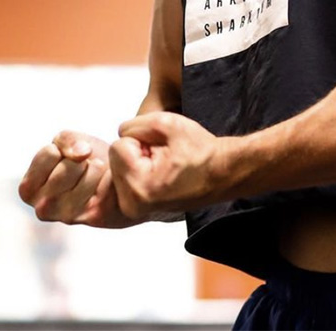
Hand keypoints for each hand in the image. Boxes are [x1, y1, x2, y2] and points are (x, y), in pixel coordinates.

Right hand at [17, 130, 138, 227]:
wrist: (112, 179)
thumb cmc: (83, 159)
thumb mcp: (67, 142)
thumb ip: (66, 140)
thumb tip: (82, 153)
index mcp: (27, 189)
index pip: (50, 153)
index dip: (64, 150)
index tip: (66, 159)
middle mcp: (42, 208)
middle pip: (68, 167)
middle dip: (80, 160)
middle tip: (83, 168)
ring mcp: (66, 216)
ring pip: (87, 176)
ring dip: (96, 168)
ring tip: (94, 174)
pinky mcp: (91, 217)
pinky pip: (104, 186)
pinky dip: (108, 177)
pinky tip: (105, 183)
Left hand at [109, 112, 230, 219]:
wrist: (221, 173)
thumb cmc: (200, 151)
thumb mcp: (167, 123)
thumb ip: (134, 125)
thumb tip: (120, 134)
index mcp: (140, 186)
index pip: (117, 147)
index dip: (140, 140)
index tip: (162, 149)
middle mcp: (132, 205)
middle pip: (115, 160)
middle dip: (136, 153)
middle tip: (163, 158)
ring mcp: (133, 211)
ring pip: (117, 169)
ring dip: (136, 162)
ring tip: (162, 166)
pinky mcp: (135, 210)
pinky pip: (123, 179)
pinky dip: (137, 172)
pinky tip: (157, 175)